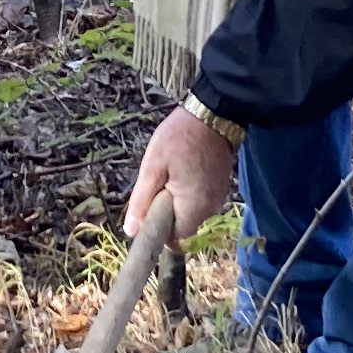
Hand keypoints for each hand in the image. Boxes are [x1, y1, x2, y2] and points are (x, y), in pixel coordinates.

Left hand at [126, 100, 235, 245]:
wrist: (212, 114)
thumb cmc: (179, 137)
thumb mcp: (152, 166)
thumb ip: (141, 201)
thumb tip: (131, 231)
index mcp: (193, 207)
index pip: (174, 238)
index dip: (159, 229)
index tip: (149, 210)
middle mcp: (210, 208)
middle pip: (183, 225)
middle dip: (167, 212)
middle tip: (158, 183)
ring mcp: (218, 197)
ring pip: (191, 212)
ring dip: (178, 201)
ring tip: (171, 173)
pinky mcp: (221, 187)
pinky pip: (201, 200)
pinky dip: (189, 192)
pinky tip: (183, 170)